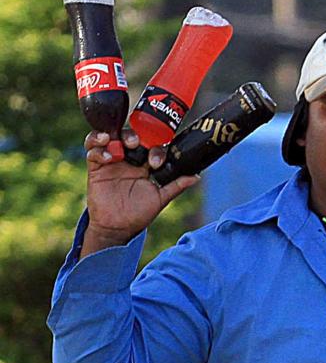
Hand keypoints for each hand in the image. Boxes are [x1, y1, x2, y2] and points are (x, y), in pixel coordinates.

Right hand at [81, 128, 198, 256]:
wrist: (118, 227)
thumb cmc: (140, 213)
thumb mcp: (160, 199)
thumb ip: (176, 186)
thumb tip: (196, 176)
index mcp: (147, 164)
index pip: (152, 147)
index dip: (155, 150)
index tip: (156, 163)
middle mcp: (130, 159)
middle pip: (131, 136)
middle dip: (133, 135)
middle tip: (135, 143)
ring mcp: (113, 161)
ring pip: (110, 137)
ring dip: (113, 135)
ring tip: (118, 143)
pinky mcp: (96, 166)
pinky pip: (93, 150)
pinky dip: (97, 148)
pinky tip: (106, 156)